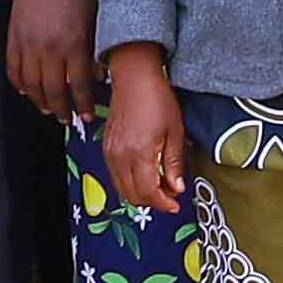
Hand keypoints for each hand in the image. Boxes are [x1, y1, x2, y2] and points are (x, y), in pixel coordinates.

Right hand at [5, 0, 94, 120]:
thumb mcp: (96, 20)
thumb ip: (95, 51)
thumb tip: (96, 76)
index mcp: (74, 45)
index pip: (79, 86)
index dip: (83, 105)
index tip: (88, 116)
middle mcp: (50, 50)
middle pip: (54, 92)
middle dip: (62, 110)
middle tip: (67, 119)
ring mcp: (28, 45)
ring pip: (31, 86)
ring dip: (40, 101)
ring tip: (48, 109)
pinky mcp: (13, 39)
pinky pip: (14, 70)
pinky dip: (19, 84)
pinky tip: (26, 91)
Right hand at [104, 44, 191, 217]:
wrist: (134, 77)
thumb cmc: (156, 98)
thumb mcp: (175, 131)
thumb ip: (174, 163)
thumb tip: (176, 188)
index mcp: (139, 153)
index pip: (148, 192)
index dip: (163, 204)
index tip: (175, 205)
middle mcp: (120, 156)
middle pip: (132, 195)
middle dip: (152, 201)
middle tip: (170, 194)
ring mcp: (110, 152)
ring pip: (122, 188)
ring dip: (141, 193)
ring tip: (160, 184)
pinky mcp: (106, 147)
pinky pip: (115, 175)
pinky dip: (130, 182)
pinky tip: (146, 173)